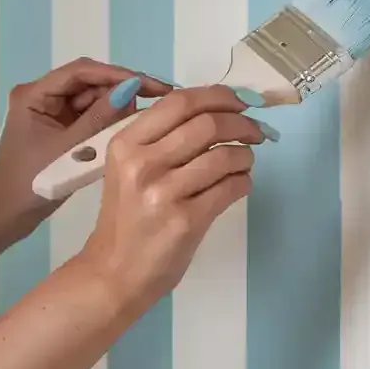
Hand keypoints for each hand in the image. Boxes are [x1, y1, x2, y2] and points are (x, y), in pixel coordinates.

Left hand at [0, 58, 171, 230]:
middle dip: (120, 90)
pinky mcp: (59, 127)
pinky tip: (127, 129)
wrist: (8, 214)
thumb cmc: (31, 182)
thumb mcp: (69, 149)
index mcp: (35, 94)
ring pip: (91, 99)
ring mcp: (50, 111)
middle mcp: (42, 95)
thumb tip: (132, 90)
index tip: (150, 84)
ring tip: (144, 119)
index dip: (118, 74)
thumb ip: (100, 117)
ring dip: (115, 107)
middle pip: (89, 82)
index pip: (81, 72)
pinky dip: (107, 121)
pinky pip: (88, 116)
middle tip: (155, 103)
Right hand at [75, 85, 275, 314]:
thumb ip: (162, 139)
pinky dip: (243, 182)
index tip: (241, 102)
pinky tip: (238, 185)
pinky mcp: (186, 220)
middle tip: (256, 131)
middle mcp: (142, 163)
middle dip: (242, 124)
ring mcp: (164, 193)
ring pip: (225, 156)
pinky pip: (231, 188)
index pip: (180, 102)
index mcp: (126, 143)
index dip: (219, 96)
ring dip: (246, 156)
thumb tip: (218, 108)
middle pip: (208, 124)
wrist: (114, 273)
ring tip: (244, 162)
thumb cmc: (126, 219)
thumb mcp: (128, 169)